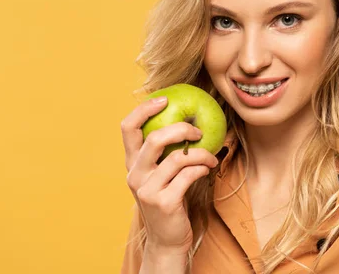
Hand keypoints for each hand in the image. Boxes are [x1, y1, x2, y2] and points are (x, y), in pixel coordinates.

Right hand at [121, 96, 218, 253]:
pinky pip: (188, 176)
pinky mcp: (164, 202)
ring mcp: (147, 190)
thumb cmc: (170, 200)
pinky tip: (208, 169)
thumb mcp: (161, 175)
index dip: (143, 109)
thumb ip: (165, 152)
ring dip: (200, 154)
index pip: (128, 128)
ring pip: (177, 158)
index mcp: (132, 163)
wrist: (167, 239)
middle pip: (154, 139)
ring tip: (211, 156)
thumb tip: (190, 119)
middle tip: (198, 130)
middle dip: (181, 129)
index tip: (164, 99)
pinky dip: (202, 168)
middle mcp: (135, 174)